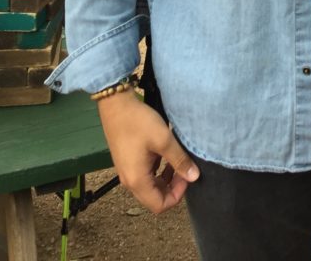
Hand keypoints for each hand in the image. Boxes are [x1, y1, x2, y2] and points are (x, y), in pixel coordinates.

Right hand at [97, 90, 199, 213]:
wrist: (116, 104)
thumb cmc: (139, 123)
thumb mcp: (163, 140)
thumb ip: (180, 160)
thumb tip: (195, 177)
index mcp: (137, 181)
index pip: (159, 205)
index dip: (177, 195)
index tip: (187, 175)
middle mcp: (129, 181)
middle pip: (154, 198)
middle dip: (173, 187)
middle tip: (184, 167)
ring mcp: (126, 171)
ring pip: (150, 186)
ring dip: (166, 178)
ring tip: (177, 159)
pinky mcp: (126, 161)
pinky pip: (144, 175)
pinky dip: (157, 170)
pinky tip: (164, 153)